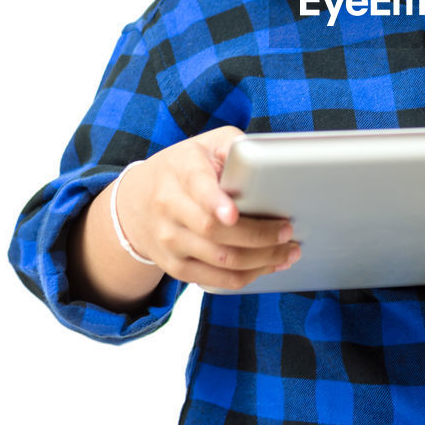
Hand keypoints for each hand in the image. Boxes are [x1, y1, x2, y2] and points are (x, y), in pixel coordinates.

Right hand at [116, 126, 301, 290]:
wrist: (136, 201)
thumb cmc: (184, 168)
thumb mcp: (206, 144)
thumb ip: (233, 146)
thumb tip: (266, 159)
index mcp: (181, 171)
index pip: (197, 188)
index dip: (215, 203)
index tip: (233, 214)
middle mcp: (169, 208)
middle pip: (214, 231)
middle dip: (259, 236)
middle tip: (288, 232)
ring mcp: (169, 241)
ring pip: (219, 259)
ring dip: (260, 260)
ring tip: (288, 253)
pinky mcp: (174, 267)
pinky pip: (214, 280)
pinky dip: (245, 276)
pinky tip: (266, 266)